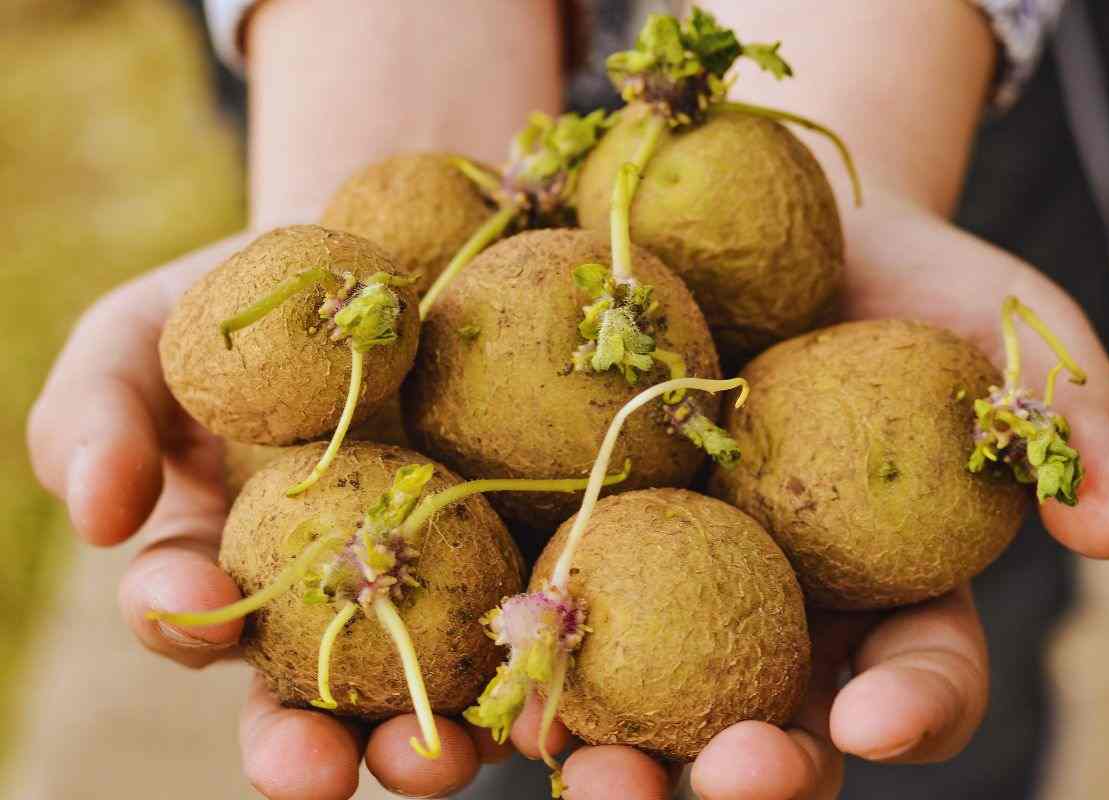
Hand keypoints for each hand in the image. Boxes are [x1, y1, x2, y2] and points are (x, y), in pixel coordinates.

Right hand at [26, 233, 511, 798]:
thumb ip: (95, 414)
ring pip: (419, 694)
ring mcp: (419, 586)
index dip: (181, 625)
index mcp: (221, 558)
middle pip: (305, 696)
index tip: (198, 613)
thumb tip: (97, 515)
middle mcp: (319, 598)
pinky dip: (526, 668)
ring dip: (425, 746)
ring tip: (442, 760)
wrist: (378, 258)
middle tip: (315, 770)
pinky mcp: (504, 560)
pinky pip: (516, 626)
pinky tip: (544, 690)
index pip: (187, 616)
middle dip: (304, 749)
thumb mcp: (143, 335)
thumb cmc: (243, 300)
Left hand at [504, 195, 1108, 798]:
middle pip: (771, 728)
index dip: (912, 710)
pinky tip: (495, 681)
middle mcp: (786, 614)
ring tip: (586, 768)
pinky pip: (556, 614)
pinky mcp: (593, 541)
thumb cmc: (918, 287)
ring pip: (650, 705)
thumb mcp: (1014, 331)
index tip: (877, 718)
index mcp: (894, 594)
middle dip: (747, 774)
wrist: (788, 232)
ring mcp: (683, 585)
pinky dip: (528, 662)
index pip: (919, 678)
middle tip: (721, 775)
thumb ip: (1076, 418)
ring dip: (617, 759)